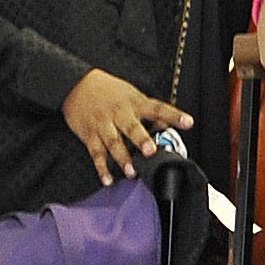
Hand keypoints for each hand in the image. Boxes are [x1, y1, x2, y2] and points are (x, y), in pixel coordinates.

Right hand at [61, 69, 189, 183]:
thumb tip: (166, 126)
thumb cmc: (108, 91)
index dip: (173, 115)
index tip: (188, 122)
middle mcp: (120, 114)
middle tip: (151, 150)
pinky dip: (101, 167)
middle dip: (141, 139)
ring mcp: (104, 125)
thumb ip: (149, 112)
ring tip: (131, 172)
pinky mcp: (90, 135)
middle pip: (131, 127)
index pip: (158, 108)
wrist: (76, 85)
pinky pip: (96, 153)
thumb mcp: (131, 95)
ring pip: (113, 142)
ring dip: (122, 158)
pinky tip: (108, 179)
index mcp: (134, 103)